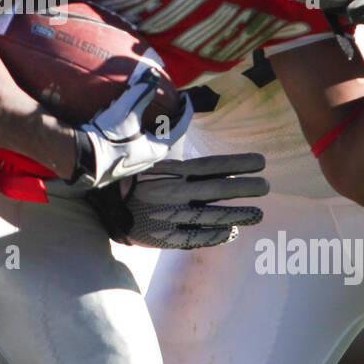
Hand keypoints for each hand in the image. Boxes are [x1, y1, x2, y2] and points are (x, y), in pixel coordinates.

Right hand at [72, 65, 192, 188]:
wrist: (83, 158)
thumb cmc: (108, 136)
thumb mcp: (126, 111)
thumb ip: (141, 92)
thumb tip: (152, 75)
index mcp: (158, 148)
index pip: (180, 126)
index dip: (185, 109)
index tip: (187, 97)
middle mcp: (149, 158)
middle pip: (166, 134)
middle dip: (170, 117)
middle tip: (173, 103)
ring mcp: (134, 162)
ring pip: (149, 139)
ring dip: (151, 124)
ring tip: (149, 110)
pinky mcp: (120, 162)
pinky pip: (134, 143)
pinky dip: (136, 130)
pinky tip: (123, 121)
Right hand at [85, 154, 268, 248]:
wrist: (96, 203)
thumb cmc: (126, 176)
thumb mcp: (148, 155)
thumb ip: (173, 147)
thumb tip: (191, 125)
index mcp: (170, 171)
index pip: (212, 165)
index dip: (238, 163)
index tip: (261, 161)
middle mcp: (173, 192)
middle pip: (217, 190)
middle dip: (245, 188)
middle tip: (267, 187)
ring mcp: (169, 216)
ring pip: (210, 216)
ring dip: (237, 215)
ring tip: (259, 214)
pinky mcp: (162, 238)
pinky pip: (194, 238)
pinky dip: (214, 236)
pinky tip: (231, 233)